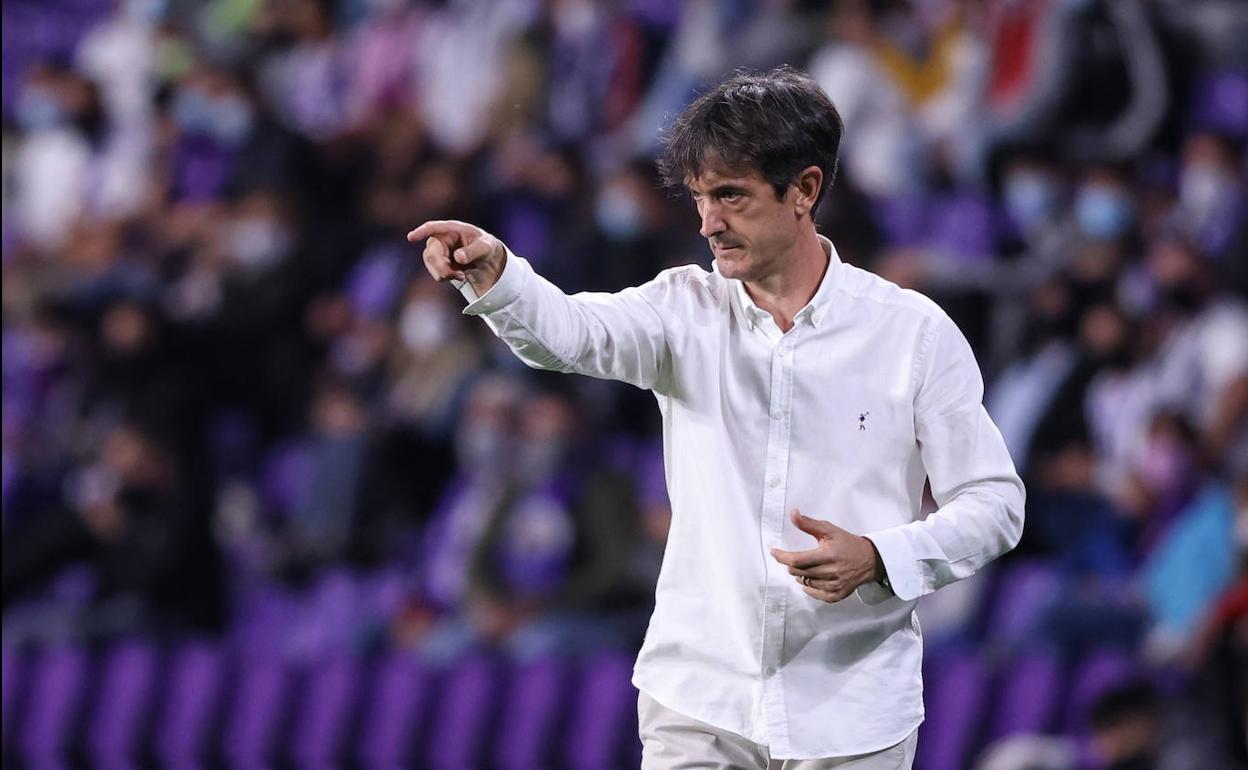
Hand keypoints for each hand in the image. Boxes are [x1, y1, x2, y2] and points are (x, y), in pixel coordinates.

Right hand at [407, 219, 506, 293]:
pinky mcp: (438, 263)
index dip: (422, 232)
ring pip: (431, 264)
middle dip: (442, 268)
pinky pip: (436, 272)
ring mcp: (438, 251)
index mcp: (452, 229)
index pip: (433, 228)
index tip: (411, 237)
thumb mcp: (486, 247)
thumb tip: (458, 257)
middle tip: (460, 276)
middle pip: (431, 253)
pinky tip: (459, 276)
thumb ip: (473, 251)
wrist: (487, 260)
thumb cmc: (486, 247)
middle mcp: (442, 239)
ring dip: (444, 274)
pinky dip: (446, 277)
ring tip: (462, 275)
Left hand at [769, 509, 883, 602]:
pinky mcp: (838, 595)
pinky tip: (811, 580)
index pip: (797, 559)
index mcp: (828, 555)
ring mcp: (835, 585)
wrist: (870, 559)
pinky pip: (816, 594)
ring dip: (800, 575)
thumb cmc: (847, 543)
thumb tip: (792, 514)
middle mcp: (831, 572)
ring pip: (806, 583)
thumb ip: (808, 524)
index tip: (774, 552)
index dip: (782, 556)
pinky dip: (809, 588)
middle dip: (791, 565)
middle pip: (799, 572)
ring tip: (806, 567)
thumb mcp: (829, 530)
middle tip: (795, 558)